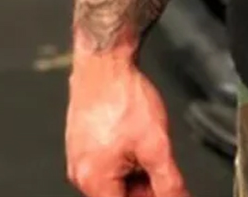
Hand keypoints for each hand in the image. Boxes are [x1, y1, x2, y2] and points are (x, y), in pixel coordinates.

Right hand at [66, 55, 189, 196]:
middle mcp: (81, 173)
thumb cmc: (122, 98)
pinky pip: (107, 159)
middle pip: (118, 195)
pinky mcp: (83, 140)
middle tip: (163, 166)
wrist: (105, 63)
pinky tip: (138, 137)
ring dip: (137, 170)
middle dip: (144, 186)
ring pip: (114, 177)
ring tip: (151, 146)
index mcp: (94, 182)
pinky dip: (126, 155)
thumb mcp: (156, 145)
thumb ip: (168, 181)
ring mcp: (80, 156)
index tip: (164, 190)